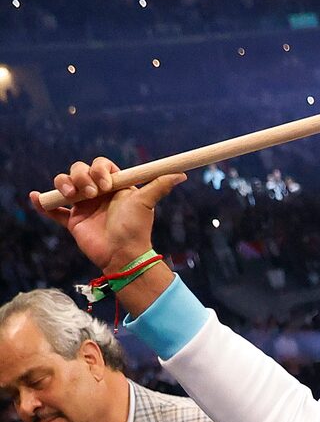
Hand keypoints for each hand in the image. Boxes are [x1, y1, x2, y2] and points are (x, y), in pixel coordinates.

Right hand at [36, 157, 180, 274]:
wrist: (123, 256)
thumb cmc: (136, 229)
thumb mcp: (146, 204)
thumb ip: (159, 186)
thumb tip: (181, 174)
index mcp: (113, 187)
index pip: (100, 165)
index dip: (98, 169)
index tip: (106, 183)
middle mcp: (97, 193)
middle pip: (78, 170)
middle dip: (80, 176)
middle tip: (91, 193)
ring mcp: (82, 206)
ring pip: (64, 184)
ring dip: (63, 184)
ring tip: (73, 197)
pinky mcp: (72, 221)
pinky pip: (53, 209)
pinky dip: (43, 204)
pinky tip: (36, 198)